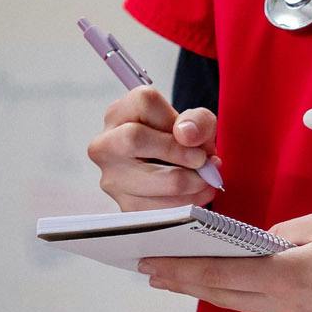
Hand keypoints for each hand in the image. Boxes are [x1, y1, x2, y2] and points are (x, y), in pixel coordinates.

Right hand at [89, 85, 219, 210]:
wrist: (175, 170)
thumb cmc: (180, 141)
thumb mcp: (196, 122)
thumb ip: (197, 120)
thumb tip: (185, 134)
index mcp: (119, 114)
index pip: (144, 103)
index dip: (175, 120)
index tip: (193, 136)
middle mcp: (106, 144)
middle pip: (134, 138)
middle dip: (178, 152)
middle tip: (201, 161)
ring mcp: (111, 177)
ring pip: (150, 180)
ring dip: (190, 183)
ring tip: (205, 179)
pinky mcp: (123, 204)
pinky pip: (157, 208)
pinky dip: (185, 203)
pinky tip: (195, 194)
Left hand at [143, 209, 311, 311]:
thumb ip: (283, 233)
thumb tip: (255, 241)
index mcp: (291, 276)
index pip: (223, 272)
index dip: (184, 268)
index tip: (152, 261)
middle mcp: (289, 304)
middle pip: (222, 294)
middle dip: (183, 281)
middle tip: (148, 269)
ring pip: (238, 302)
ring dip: (204, 290)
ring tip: (172, 276)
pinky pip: (258, 305)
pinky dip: (232, 293)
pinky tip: (217, 282)